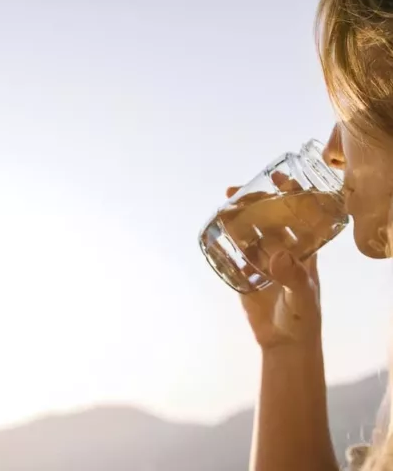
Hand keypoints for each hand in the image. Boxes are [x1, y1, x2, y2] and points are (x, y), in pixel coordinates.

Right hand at [226, 186, 321, 349]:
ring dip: (237, 218)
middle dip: (254, 201)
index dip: (291, 193)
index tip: (276, 177)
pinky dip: (226, 240)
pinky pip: (235, 251)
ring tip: (223, 207)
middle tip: (235, 191)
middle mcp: (283, 250)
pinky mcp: (246, 273)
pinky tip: (216, 230)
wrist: (284, 342)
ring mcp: (263, 260)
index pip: (300, 214)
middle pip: (269, 217)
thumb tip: (279, 255)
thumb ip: (294, 277)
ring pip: (250, 231)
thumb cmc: (303, 318)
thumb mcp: (303, 297)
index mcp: (304, 251)